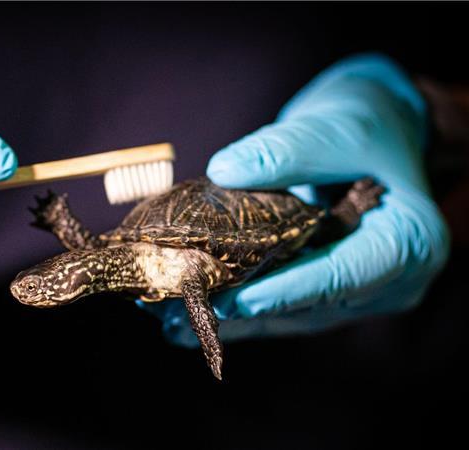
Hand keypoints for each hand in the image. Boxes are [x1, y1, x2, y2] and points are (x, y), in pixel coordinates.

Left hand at [141, 54, 449, 344]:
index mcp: (407, 242)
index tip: (234, 301)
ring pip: (288, 314)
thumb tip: (225, 171)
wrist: (378, 136)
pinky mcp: (324, 291)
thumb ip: (288, 149)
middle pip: (308, 304)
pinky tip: (183, 317)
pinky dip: (235, 307)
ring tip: (168, 317)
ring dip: (229, 316)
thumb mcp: (337, 127)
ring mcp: (354, 292)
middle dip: (241, 307)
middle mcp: (386, 281)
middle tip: (180, 306)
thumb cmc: (370, 127)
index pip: (342, 275)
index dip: (285, 291)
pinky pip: (280, 305)